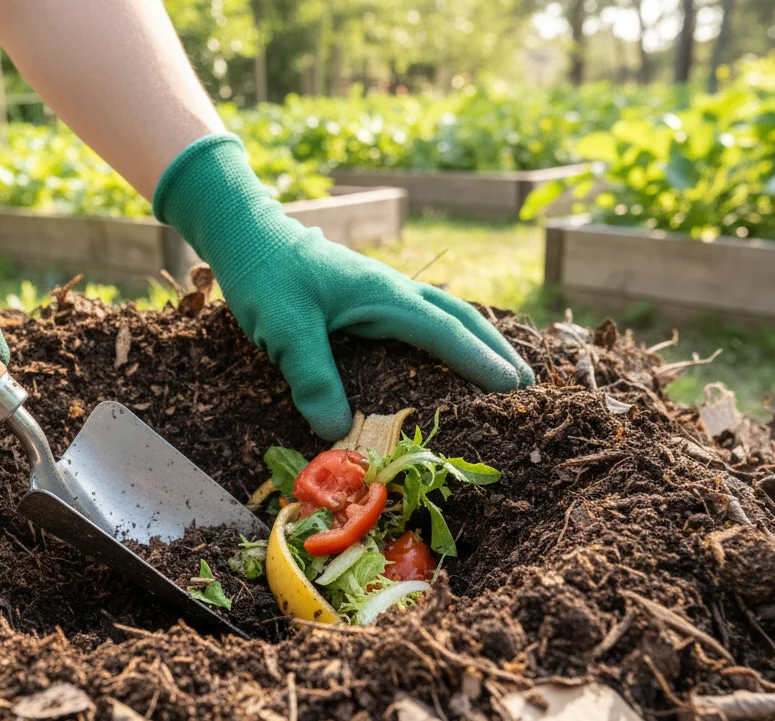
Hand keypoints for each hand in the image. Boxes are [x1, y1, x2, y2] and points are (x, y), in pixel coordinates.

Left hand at [155, 135, 532, 439]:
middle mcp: (393, 292)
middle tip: (527, 383)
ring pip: (445, 314)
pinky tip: (444, 354)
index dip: (481, 362)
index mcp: (385, 297)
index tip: (515, 388)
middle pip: (460, 319)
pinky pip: (422, 317)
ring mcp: (382, 292)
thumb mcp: (285, 332)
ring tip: (501, 371)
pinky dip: (447, 335)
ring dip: (476, 340)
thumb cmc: (266, 277)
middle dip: (495, 349)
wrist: (247, 235)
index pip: (446, 333)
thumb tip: (339, 430)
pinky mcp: (367, 297)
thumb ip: (313, 378)